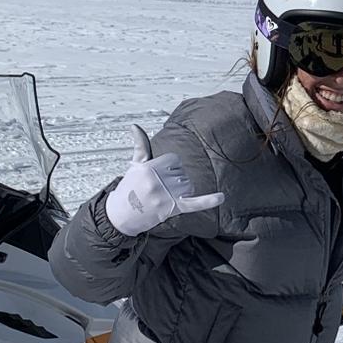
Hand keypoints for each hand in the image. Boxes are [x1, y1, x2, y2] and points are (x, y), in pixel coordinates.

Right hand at [104, 125, 225, 236]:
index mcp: (148, 168)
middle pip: (182, 173)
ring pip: (188, 186)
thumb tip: (135, 126)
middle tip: (157, 190)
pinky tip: (221, 197)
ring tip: (164, 197)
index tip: (158, 176)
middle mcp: (156, 181)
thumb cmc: (129, 188)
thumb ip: (140, 145)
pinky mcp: (173, 209)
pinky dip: (209, 201)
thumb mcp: (135, 165)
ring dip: (181, 191)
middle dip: (173, 180)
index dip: (169, 167)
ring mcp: (165, 196)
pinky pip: (195, 203)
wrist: (122, 216)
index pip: (174, 160)